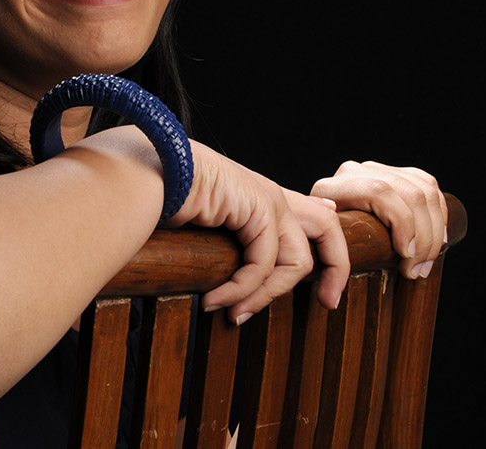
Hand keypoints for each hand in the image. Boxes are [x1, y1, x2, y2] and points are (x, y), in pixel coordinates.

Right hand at [166, 143, 346, 323]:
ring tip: (235, 315)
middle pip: (329, 228)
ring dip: (266, 297)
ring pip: (297, 262)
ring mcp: (269, 200)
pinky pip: (263, 266)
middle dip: (336, 268)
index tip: (328, 279)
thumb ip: (222, 243)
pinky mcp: (261, 209)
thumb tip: (208, 282)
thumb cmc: (162, 195)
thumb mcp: (199, 225)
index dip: (329, 244)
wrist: (148, 169)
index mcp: (259, 196)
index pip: (311, 212)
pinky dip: (240, 291)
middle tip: (328, 304)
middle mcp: (270, 196)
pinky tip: (214, 300)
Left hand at [310, 161, 446, 279]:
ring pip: (425, 189)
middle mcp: (354, 172)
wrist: (318, 230)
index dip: (402, 223)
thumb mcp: (317, 249)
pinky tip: (437, 239)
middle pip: (410, 193)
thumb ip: (330, 249)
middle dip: (423, 236)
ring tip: (426, 261)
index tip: (406, 257)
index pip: (380, 192)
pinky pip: (429, 186)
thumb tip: (344, 272)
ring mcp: (375, 170)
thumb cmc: (318, 246)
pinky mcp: (394, 174)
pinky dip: (439, 215)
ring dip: (435, 230)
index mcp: (332, 187)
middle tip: (418, 269)